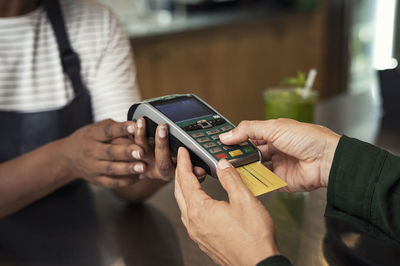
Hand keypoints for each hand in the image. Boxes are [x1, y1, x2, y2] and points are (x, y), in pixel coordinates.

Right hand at [61, 119, 145, 188]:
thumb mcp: (98, 127)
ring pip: (111, 169)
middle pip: (110, 152)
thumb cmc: (91, 138)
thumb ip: (116, 127)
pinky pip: (112, 182)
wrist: (69, 156)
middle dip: (126, 152)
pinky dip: (126, 181)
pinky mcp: (96, 180)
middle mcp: (91, 151)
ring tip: (143, 167)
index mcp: (93, 135)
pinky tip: (139, 177)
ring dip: (128, 169)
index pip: (107, 131)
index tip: (135, 127)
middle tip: (142, 152)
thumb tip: (138, 125)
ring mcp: (93, 167)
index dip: (122, 129)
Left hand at [132, 118, 205, 181]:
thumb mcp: (187, 169)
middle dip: (161, 142)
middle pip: (157, 158)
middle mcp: (154, 168)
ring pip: (139, 149)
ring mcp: (142, 161)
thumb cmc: (176, 162)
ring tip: (142, 122)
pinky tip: (132, 123)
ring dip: (141, 134)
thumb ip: (194, 171)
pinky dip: (130, 132)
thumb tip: (201, 171)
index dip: (178, 159)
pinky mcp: (132, 152)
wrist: (152, 165)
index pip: (175, 168)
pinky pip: (129, 143)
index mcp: (169, 172)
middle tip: (163, 127)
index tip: (182, 148)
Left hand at [175, 147, 278, 265]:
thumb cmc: (253, 238)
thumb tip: (222, 165)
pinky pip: (191, 216)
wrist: (258, 264)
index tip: (182, 152)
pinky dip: (193, 202)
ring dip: (187, 188)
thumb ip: (231, 178)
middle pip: (180, 191)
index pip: (185, 179)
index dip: (183, 162)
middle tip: (189, 161)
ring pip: (184, 204)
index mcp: (200, 209)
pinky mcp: (203, 240)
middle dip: (182, 173)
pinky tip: (204, 200)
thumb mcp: (244, 199)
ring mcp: (197, 233)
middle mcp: (194, 222)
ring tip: (199, 178)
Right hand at [220, 118, 339, 191]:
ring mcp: (277, 166)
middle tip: (223, 158)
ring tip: (230, 169)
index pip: (248, 136)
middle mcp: (274, 150)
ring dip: (244, 169)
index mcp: (273, 134)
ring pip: (254, 169)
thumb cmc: (308, 138)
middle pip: (249, 154)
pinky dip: (253, 182)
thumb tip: (227, 135)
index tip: (221, 143)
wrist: (327, 160)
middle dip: (237, 156)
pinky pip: (263, 183)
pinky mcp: (281, 181)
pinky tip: (243, 180)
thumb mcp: (274, 127)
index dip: (235, 139)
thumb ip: (248, 130)